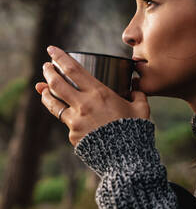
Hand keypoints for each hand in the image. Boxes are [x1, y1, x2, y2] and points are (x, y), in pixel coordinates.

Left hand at [35, 46, 149, 145]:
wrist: (127, 159)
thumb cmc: (136, 131)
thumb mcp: (142, 109)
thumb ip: (138, 95)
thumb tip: (136, 88)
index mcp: (99, 94)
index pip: (73, 70)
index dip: (60, 57)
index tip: (51, 49)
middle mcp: (83, 105)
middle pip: (56, 84)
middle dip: (48, 72)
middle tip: (46, 66)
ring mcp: (75, 122)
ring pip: (53, 104)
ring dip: (45, 93)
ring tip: (41, 88)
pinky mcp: (73, 137)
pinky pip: (67, 123)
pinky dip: (67, 117)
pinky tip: (69, 115)